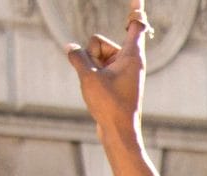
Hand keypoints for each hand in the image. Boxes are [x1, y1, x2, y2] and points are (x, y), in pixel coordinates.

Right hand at [64, 0, 149, 138]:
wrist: (118, 132)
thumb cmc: (109, 105)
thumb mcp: (88, 76)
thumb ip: (77, 56)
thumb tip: (70, 46)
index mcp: (132, 56)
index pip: (135, 25)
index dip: (136, 9)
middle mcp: (129, 61)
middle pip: (98, 41)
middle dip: (91, 55)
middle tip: (100, 80)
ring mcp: (121, 71)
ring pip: (94, 56)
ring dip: (89, 69)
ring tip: (99, 89)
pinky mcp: (114, 81)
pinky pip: (94, 68)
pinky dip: (90, 76)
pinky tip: (96, 92)